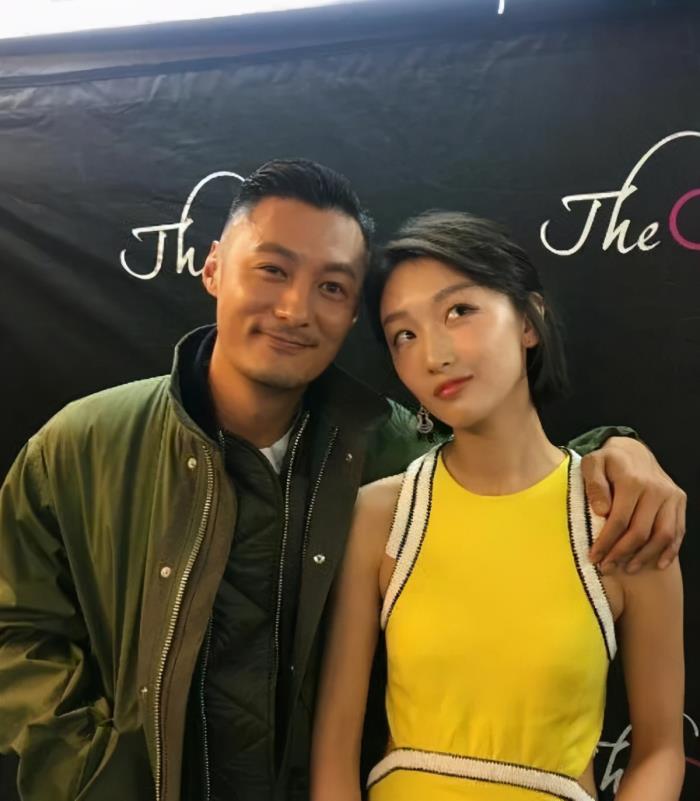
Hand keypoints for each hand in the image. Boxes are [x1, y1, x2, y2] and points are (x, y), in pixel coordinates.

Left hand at [581, 437, 685, 572]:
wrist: (633, 450)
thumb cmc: (608, 461)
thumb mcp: (592, 464)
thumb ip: (594, 485)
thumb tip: (601, 511)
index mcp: (632, 480)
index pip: (619, 521)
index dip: (606, 542)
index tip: (594, 557)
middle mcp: (656, 489)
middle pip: (641, 532)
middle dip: (622, 554)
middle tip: (606, 567)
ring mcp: (671, 495)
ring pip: (662, 535)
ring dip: (645, 557)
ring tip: (628, 569)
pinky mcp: (680, 500)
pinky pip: (678, 531)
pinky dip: (669, 551)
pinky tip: (658, 564)